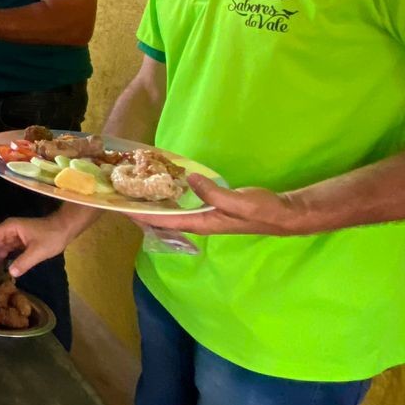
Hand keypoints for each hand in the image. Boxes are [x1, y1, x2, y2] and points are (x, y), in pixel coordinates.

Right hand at [0, 214, 80, 277]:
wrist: (65, 228)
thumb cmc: (52, 237)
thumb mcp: (38, 251)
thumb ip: (24, 262)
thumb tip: (10, 273)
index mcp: (10, 228)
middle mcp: (8, 229)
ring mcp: (13, 234)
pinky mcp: (18, 240)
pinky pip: (5, 248)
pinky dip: (1, 256)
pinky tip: (2, 266)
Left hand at [130, 173, 311, 236]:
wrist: (282, 213)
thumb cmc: (262, 210)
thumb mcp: (239, 201)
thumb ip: (214, 194)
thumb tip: (190, 180)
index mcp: (202, 223)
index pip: (165, 221)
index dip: (143, 215)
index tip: (122, 207)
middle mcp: (199, 222)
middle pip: (164, 219)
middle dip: (143, 209)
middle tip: (122, 195)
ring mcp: (204, 215)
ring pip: (172, 212)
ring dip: (155, 204)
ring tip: (134, 192)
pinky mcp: (210, 207)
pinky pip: (183, 204)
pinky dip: (170, 197)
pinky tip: (162, 187)